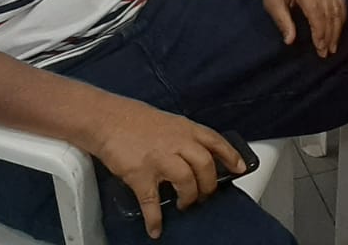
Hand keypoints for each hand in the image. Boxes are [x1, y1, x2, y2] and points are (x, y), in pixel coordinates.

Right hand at [91, 100, 245, 239]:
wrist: (107, 119)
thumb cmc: (135, 120)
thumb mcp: (169, 122)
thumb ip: (184, 138)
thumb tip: (196, 156)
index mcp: (185, 129)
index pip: (216, 141)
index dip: (231, 156)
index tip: (240, 168)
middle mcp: (177, 142)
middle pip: (205, 165)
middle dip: (208, 185)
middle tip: (205, 195)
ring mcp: (159, 158)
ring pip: (187, 181)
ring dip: (189, 198)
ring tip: (185, 205)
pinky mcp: (140, 174)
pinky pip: (152, 202)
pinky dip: (155, 218)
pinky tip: (156, 228)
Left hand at [260, 0, 347, 56]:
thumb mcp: (272, 2)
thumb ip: (282, 21)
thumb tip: (290, 41)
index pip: (318, 16)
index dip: (320, 34)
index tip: (320, 50)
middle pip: (331, 15)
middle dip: (330, 36)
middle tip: (327, 53)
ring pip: (338, 10)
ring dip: (338, 29)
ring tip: (334, 45)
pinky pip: (340, 2)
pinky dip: (342, 16)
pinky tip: (339, 27)